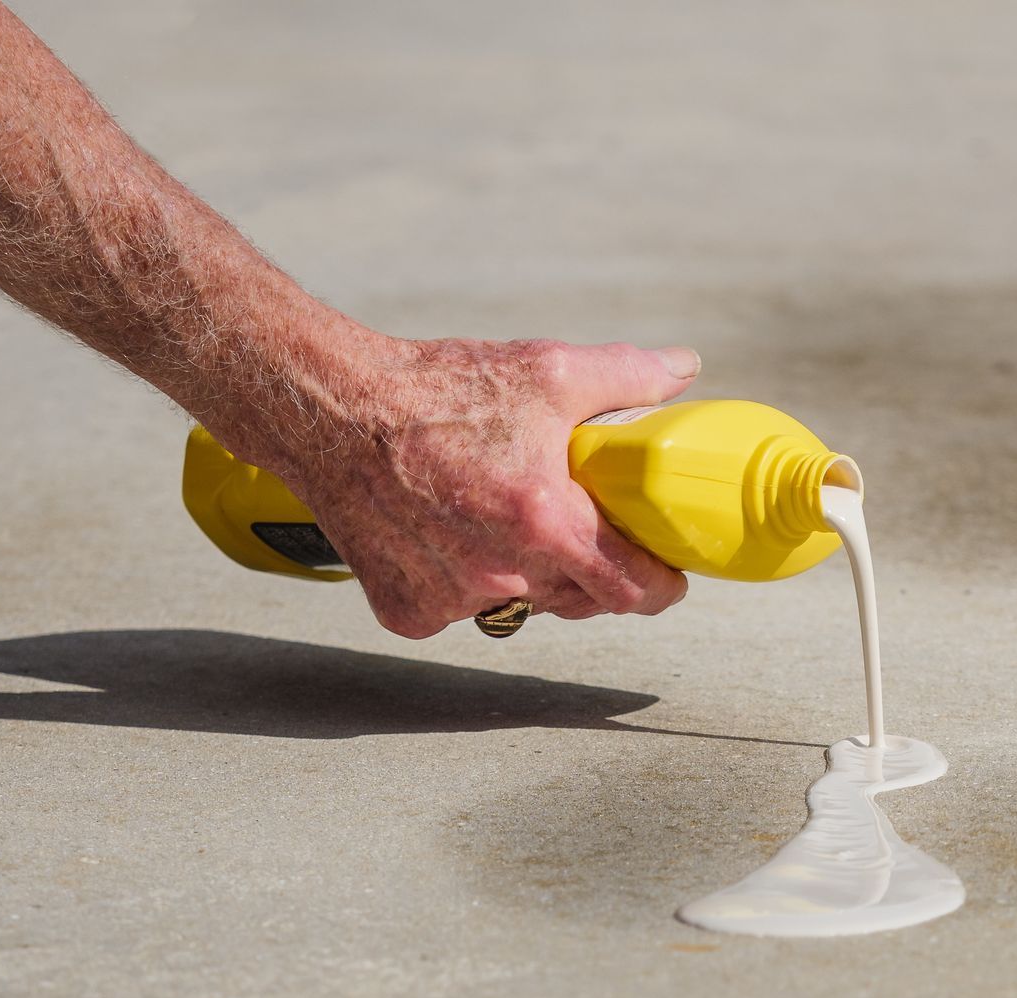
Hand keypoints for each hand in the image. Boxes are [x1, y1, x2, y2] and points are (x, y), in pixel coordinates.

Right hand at [264, 335, 701, 638]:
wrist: (333, 409)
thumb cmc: (439, 391)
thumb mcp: (547, 371)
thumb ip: (627, 376)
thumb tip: (683, 368)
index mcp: (548, 524)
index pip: (634, 589)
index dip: (660, 586)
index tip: (667, 576)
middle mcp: (504, 573)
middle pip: (582, 601)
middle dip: (596, 573)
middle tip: (589, 533)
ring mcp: (453, 599)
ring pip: (522, 605)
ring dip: (530, 576)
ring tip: (510, 521)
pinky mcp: (408, 611)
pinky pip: (459, 610)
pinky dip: (464, 582)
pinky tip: (452, 536)